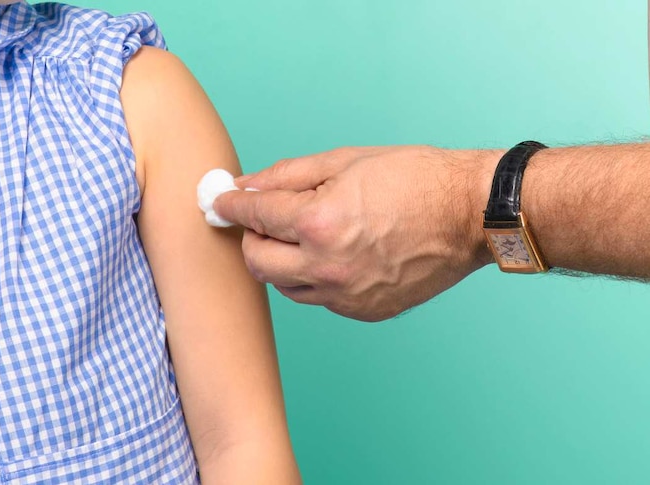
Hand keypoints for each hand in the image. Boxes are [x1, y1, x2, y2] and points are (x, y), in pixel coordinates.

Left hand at [212, 146, 498, 321]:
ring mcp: (345, 295)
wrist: (469, 215)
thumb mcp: (345, 161)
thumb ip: (287, 176)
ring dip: (281, 260)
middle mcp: (327, 266)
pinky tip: (338, 254)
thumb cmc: (414, 179)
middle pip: (256, 261)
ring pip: (284, 285)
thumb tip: (246, 186)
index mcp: (319, 222)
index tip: (219, 202)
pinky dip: (315, 277)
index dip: (230, 205)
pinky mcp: (362, 311)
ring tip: (307, 235)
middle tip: (265, 219)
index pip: (253, 216)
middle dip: (252, 237)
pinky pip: (319, 298)